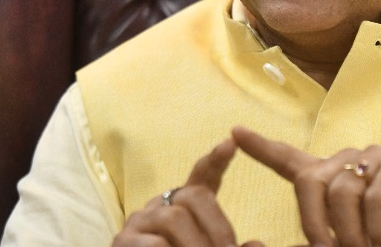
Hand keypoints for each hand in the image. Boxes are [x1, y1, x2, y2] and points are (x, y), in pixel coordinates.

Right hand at [113, 138, 263, 246]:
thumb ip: (227, 245)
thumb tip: (257, 244)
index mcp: (183, 208)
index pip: (201, 178)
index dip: (216, 161)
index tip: (230, 144)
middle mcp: (159, 207)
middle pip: (194, 196)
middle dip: (218, 227)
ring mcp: (139, 222)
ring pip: (175, 218)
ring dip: (197, 246)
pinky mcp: (123, 241)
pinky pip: (155, 243)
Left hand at [231, 127, 380, 246]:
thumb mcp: (351, 241)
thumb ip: (324, 236)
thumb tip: (309, 244)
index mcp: (332, 178)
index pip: (289, 159)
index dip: (260, 147)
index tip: (234, 133)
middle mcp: (350, 161)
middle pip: (310, 181)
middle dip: (313, 224)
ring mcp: (377, 158)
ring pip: (342, 193)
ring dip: (352, 235)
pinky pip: (376, 197)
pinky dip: (377, 229)